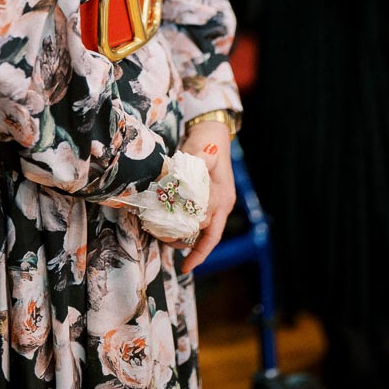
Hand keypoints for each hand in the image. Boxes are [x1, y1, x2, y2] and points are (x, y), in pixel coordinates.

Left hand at [177, 121, 234, 272]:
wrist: (212, 135)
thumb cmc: (206, 142)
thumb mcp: (202, 150)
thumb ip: (198, 160)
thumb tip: (193, 167)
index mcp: (223, 196)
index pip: (208, 224)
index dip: (196, 240)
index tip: (182, 253)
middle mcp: (223, 205)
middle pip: (208, 234)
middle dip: (189, 244)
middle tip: (165, 245)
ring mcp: (218, 205)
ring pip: (205, 233)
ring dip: (188, 241)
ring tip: (167, 245)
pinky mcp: (211, 203)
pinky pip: (202, 226)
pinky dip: (190, 234)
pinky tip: (177, 243)